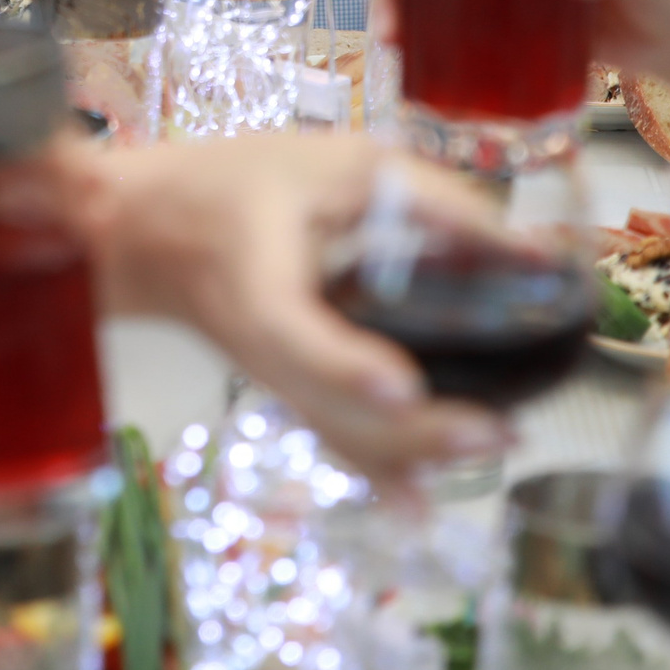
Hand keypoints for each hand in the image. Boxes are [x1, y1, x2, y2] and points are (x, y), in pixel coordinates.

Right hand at [73, 133, 515, 484]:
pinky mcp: (283, 392)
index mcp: (255, 283)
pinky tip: (420, 505)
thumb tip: (522, 248)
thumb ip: (430, 200)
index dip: (344, 365)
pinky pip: (333, 439)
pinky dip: (380, 472)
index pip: (293, 334)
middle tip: (496, 429)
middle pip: (331, 409)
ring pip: (339, 434)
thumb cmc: (237, 186)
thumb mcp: (336, 164)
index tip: (402, 386)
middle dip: (413, 431)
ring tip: (491, 444)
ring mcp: (270, 381)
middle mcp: (260, 350)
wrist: (147, 232)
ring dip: (413, 454)